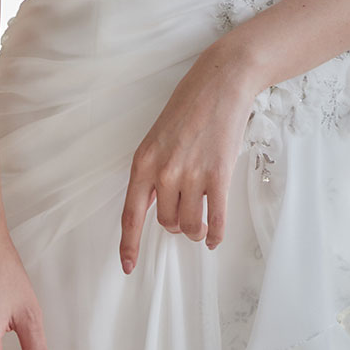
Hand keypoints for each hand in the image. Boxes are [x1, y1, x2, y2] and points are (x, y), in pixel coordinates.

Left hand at [118, 38, 257, 272]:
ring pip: (189, 225)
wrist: (220, 83)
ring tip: (201, 225)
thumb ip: (153, 171)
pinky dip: (216, 234)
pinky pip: (216, 220)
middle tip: (185, 213)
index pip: (130, 214)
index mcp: (142, 161)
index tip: (128, 266)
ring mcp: (192, 175)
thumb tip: (152, 205)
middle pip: (165, 223)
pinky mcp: (219, 175)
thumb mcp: (158, 137)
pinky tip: (215, 236)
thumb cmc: (189, 106)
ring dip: (195, 230)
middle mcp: (164, 172)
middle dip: (175, 224)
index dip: (129, 245)